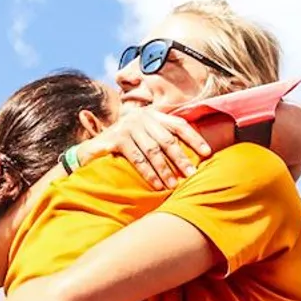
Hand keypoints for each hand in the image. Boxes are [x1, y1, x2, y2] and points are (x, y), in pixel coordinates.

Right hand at [87, 106, 210, 188]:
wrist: (92, 150)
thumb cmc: (123, 146)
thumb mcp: (144, 138)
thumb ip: (162, 140)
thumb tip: (190, 157)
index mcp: (152, 115)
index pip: (179, 124)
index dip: (194, 138)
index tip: (207, 153)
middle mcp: (141, 117)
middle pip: (167, 139)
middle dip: (181, 158)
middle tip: (191, 174)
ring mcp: (128, 126)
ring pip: (152, 150)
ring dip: (165, 169)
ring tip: (173, 184)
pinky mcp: (116, 138)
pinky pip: (137, 158)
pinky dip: (148, 173)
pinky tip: (156, 184)